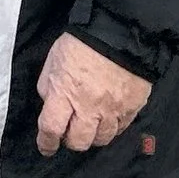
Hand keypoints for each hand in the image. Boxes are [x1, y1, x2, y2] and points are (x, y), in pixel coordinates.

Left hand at [35, 33, 151, 157]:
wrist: (120, 31)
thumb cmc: (82, 43)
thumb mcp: (54, 60)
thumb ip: (48, 86)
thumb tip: (50, 104)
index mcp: (65, 93)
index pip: (51, 128)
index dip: (46, 142)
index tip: (46, 147)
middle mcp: (89, 106)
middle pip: (78, 142)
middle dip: (71, 141)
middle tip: (70, 132)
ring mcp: (112, 109)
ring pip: (102, 139)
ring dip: (93, 135)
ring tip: (91, 125)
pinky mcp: (132, 107)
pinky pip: (121, 129)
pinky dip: (112, 128)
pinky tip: (108, 119)